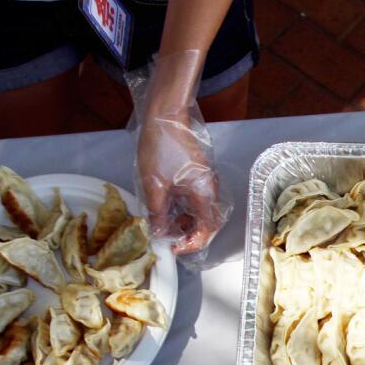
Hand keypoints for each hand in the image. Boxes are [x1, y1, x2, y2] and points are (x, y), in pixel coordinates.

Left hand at [130, 49, 223, 257]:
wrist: (166, 115)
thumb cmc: (161, 146)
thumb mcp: (154, 185)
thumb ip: (158, 214)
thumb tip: (159, 235)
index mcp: (204, 193)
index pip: (206, 230)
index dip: (190, 244)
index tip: (172, 249)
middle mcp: (210, 189)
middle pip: (206, 223)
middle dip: (187, 235)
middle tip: (166, 239)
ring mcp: (205, 182)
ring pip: (200, 212)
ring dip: (184, 223)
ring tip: (162, 225)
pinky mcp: (198, 175)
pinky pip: (195, 200)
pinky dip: (183, 210)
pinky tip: (166, 209)